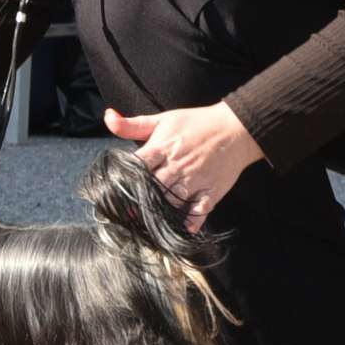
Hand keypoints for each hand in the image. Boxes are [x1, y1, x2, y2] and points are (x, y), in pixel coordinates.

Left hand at [104, 102, 264, 233]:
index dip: (125, 181)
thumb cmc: (197, 123)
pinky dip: (191, 222)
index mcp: (162, 148)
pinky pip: (199, 212)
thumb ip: (133, 124)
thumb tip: (108, 117)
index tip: (114, 192)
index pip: (137, 167)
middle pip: (152, 189)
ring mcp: (195, 180)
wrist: (236, 129)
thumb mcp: (163, 119)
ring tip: (148, 222)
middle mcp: (177, 166)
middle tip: (127, 213)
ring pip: (172, 202)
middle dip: (139, 201)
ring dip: (160, 212)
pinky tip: (182, 228)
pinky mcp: (211, 192)